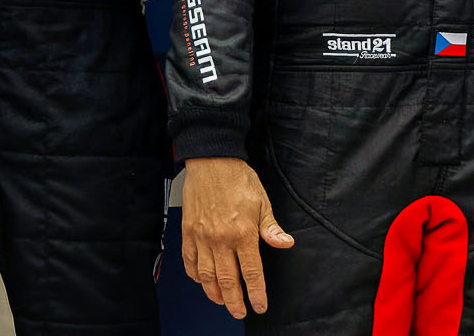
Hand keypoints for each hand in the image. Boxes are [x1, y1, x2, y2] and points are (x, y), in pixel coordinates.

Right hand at [181, 157, 292, 319]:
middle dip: (234, 302)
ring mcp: (202, 236)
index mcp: (243, 233)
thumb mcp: (262, 202)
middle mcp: (221, 239)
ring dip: (214, 293)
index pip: (251, 273)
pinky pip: (189, 260)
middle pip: (227, 281)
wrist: (211, 160)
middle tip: (239, 312)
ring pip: (206, 275)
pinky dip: (195, 275)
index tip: (259, 306)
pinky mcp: (188, 231)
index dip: (256, 294)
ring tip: (221, 302)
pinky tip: (201, 281)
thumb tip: (285, 243)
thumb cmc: (237, 178)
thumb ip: (271, 228)